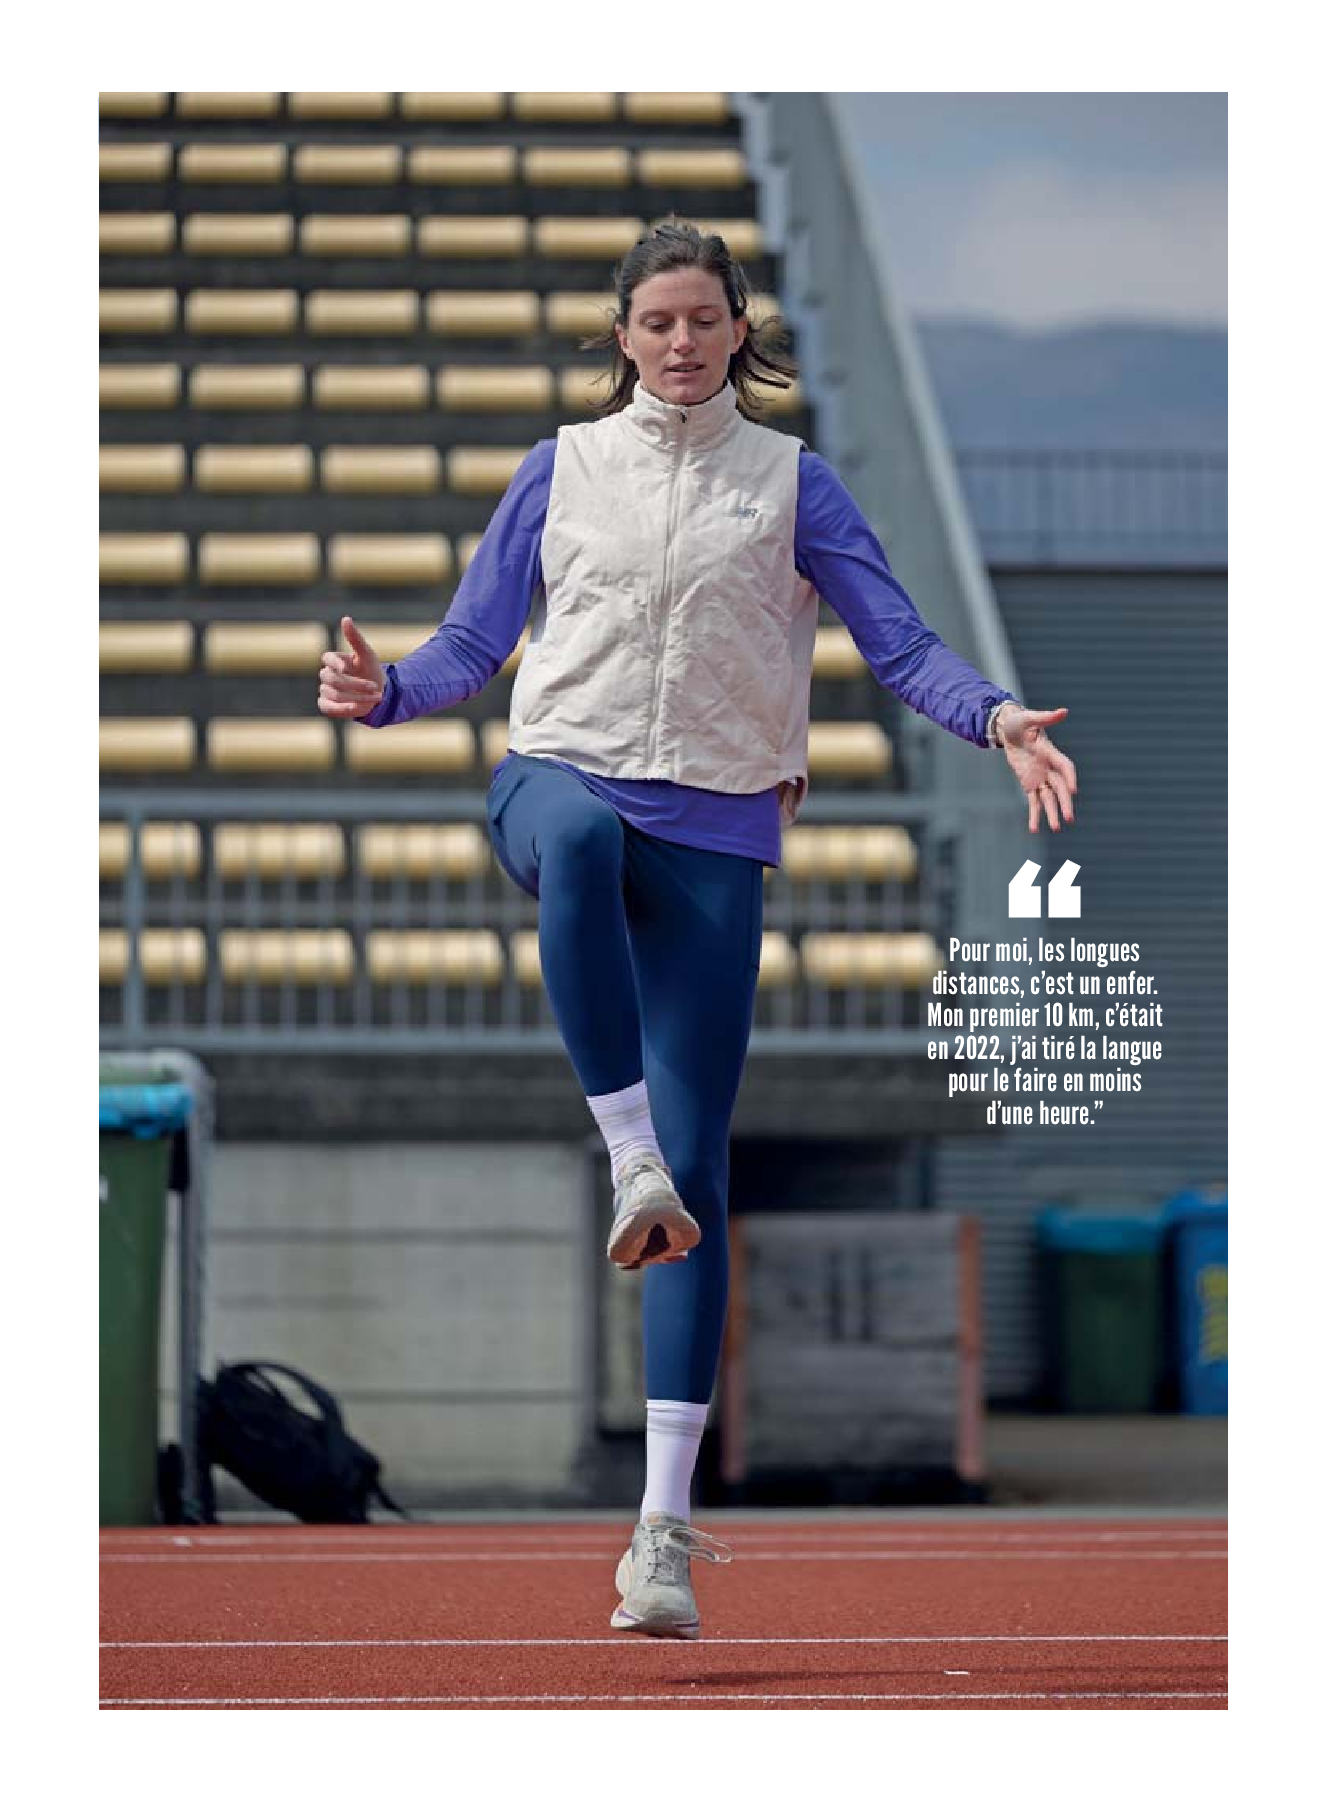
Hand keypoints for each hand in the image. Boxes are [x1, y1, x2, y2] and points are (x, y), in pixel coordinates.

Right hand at [318, 616, 384, 719]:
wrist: (376, 692)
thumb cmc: (370, 670)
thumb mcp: (367, 654)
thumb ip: (355, 638)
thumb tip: (345, 618)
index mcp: (334, 660)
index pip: (327, 658)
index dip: (335, 663)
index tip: (347, 668)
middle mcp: (327, 675)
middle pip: (332, 679)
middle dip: (355, 684)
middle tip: (375, 687)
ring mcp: (325, 690)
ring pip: (334, 694)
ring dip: (357, 697)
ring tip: (377, 697)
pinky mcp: (327, 705)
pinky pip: (328, 708)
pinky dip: (342, 708)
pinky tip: (357, 707)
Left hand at [996, 704, 1077, 832]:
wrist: (1009, 729)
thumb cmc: (1020, 722)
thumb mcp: (1029, 718)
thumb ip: (1045, 717)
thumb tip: (1063, 711)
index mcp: (1050, 752)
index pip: (1065, 766)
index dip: (1069, 777)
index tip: (1073, 790)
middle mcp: (1049, 767)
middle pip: (1059, 788)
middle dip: (1064, 803)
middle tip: (1069, 818)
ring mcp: (1040, 776)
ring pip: (1049, 798)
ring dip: (1052, 812)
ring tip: (1057, 828)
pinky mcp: (1030, 783)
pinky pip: (1034, 801)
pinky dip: (1035, 814)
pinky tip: (1034, 829)